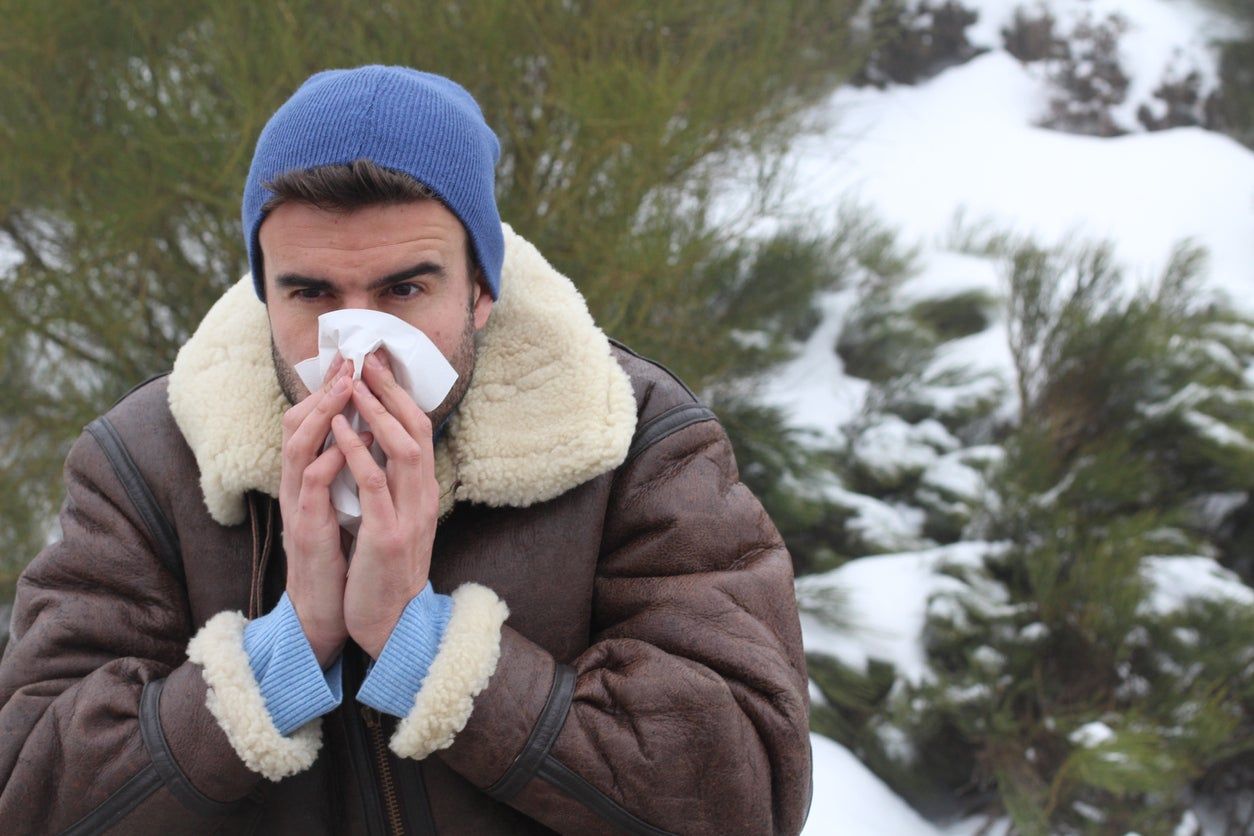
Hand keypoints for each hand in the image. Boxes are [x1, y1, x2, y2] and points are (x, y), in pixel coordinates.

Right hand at [278, 355, 371, 667]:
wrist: (324, 612)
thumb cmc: (337, 560)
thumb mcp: (342, 508)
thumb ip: (346, 475)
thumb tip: (367, 438)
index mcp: (307, 480)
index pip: (310, 424)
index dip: (327, 392)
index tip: (352, 364)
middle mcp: (296, 487)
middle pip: (297, 424)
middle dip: (323, 390)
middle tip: (349, 361)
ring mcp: (298, 507)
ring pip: (298, 447)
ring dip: (323, 414)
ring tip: (347, 387)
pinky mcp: (306, 529)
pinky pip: (312, 485)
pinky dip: (329, 460)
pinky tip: (349, 443)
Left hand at [332, 351, 438, 659]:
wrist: (388, 625)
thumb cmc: (381, 574)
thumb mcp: (391, 523)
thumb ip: (391, 489)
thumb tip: (378, 451)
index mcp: (422, 494)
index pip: (419, 432)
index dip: (401, 396)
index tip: (379, 365)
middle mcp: (423, 499)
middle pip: (417, 430)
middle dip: (392, 391)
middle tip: (369, 357)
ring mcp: (409, 516)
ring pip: (402, 448)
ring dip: (377, 411)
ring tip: (353, 382)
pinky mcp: (388, 535)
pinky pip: (375, 482)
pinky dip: (358, 450)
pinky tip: (340, 427)